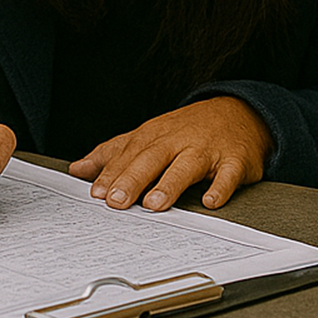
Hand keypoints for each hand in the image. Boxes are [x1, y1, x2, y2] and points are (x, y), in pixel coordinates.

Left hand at [67, 97, 272, 211]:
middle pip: (152, 158)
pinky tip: (210, 201)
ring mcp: (207, 149)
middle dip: (133, 178)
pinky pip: (228, 175)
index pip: (129, 154)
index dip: (111, 174)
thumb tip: (78, 169)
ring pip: (186, 166)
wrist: (238, 113)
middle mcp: (178, 140)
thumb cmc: (187, 130)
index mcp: (155, 135)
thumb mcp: (149, 135)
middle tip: (117, 201)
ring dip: (170, 184)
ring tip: (154, 204)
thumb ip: (113, 153)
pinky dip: (220, 187)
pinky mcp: (234, 161)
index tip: (95, 193)